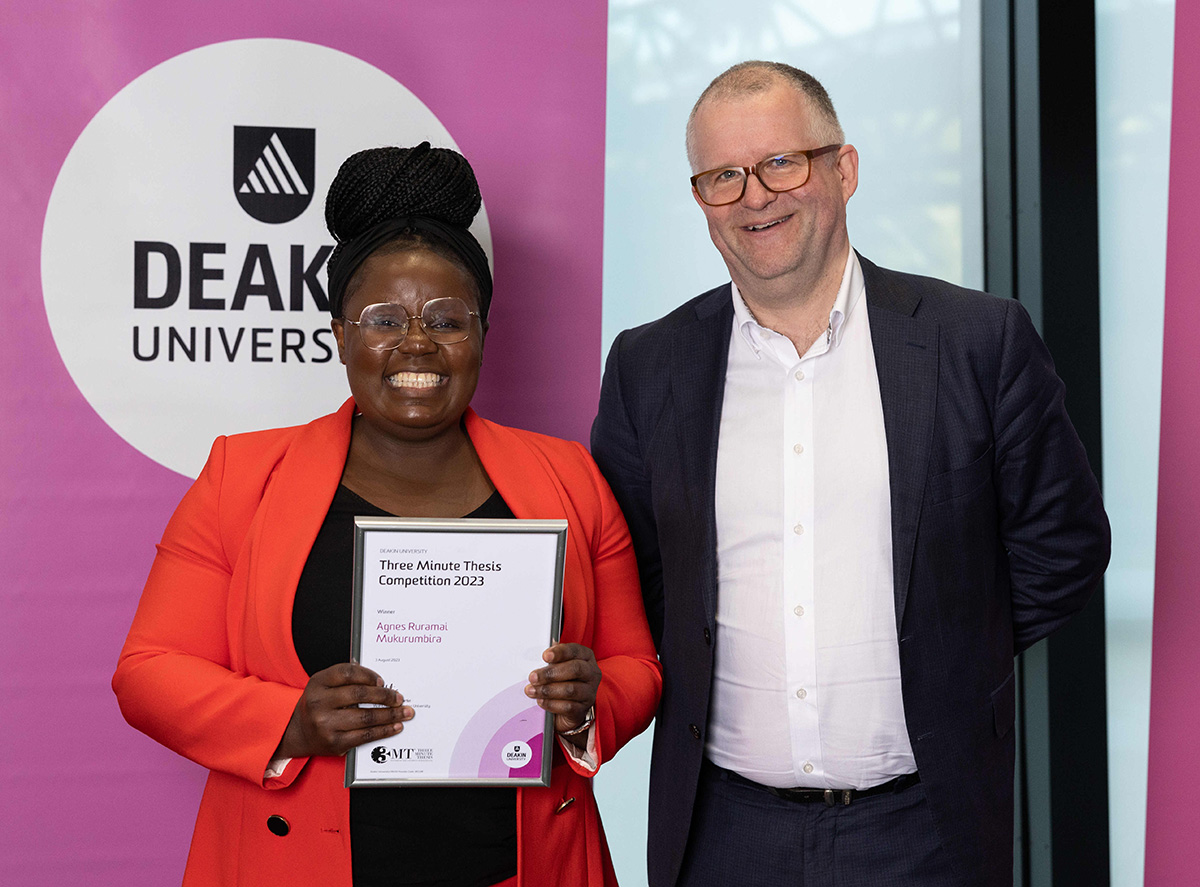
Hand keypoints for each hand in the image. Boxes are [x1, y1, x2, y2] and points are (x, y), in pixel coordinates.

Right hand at [274, 663, 413, 758]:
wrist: (298, 733)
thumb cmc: (319, 705)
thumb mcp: (324, 685)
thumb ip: (346, 678)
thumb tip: (378, 679)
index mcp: (317, 682)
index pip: (347, 673)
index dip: (369, 675)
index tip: (383, 680)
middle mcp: (319, 702)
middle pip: (360, 694)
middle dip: (385, 696)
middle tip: (399, 697)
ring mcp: (325, 724)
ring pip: (366, 717)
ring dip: (390, 715)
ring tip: (404, 712)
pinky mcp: (334, 743)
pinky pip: (365, 736)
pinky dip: (384, 731)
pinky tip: (394, 727)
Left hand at [525, 643, 600, 741]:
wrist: (568, 706)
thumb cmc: (562, 680)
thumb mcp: (558, 665)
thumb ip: (553, 659)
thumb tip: (545, 655)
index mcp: (586, 657)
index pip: (575, 651)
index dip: (560, 652)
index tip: (545, 656)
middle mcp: (591, 673)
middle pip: (575, 670)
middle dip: (551, 673)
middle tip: (533, 677)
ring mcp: (589, 692)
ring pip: (570, 690)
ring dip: (548, 690)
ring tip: (532, 691)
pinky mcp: (583, 709)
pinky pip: (568, 707)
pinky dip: (551, 704)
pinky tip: (541, 701)